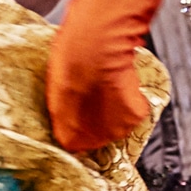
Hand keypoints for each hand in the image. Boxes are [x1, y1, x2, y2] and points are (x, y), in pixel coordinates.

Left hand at [42, 10, 152, 156]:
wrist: (96, 47)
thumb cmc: (69, 64)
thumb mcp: (54, 93)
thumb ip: (62, 112)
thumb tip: (66, 113)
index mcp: (68, 137)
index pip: (73, 143)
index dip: (75, 126)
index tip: (77, 114)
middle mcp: (95, 140)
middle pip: (97, 136)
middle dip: (96, 120)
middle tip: (94, 98)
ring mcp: (117, 130)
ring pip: (117, 124)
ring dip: (115, 110)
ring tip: (108, 89)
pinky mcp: (136, 116)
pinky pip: (134, 111)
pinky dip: (131, 100)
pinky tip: (121, 84)